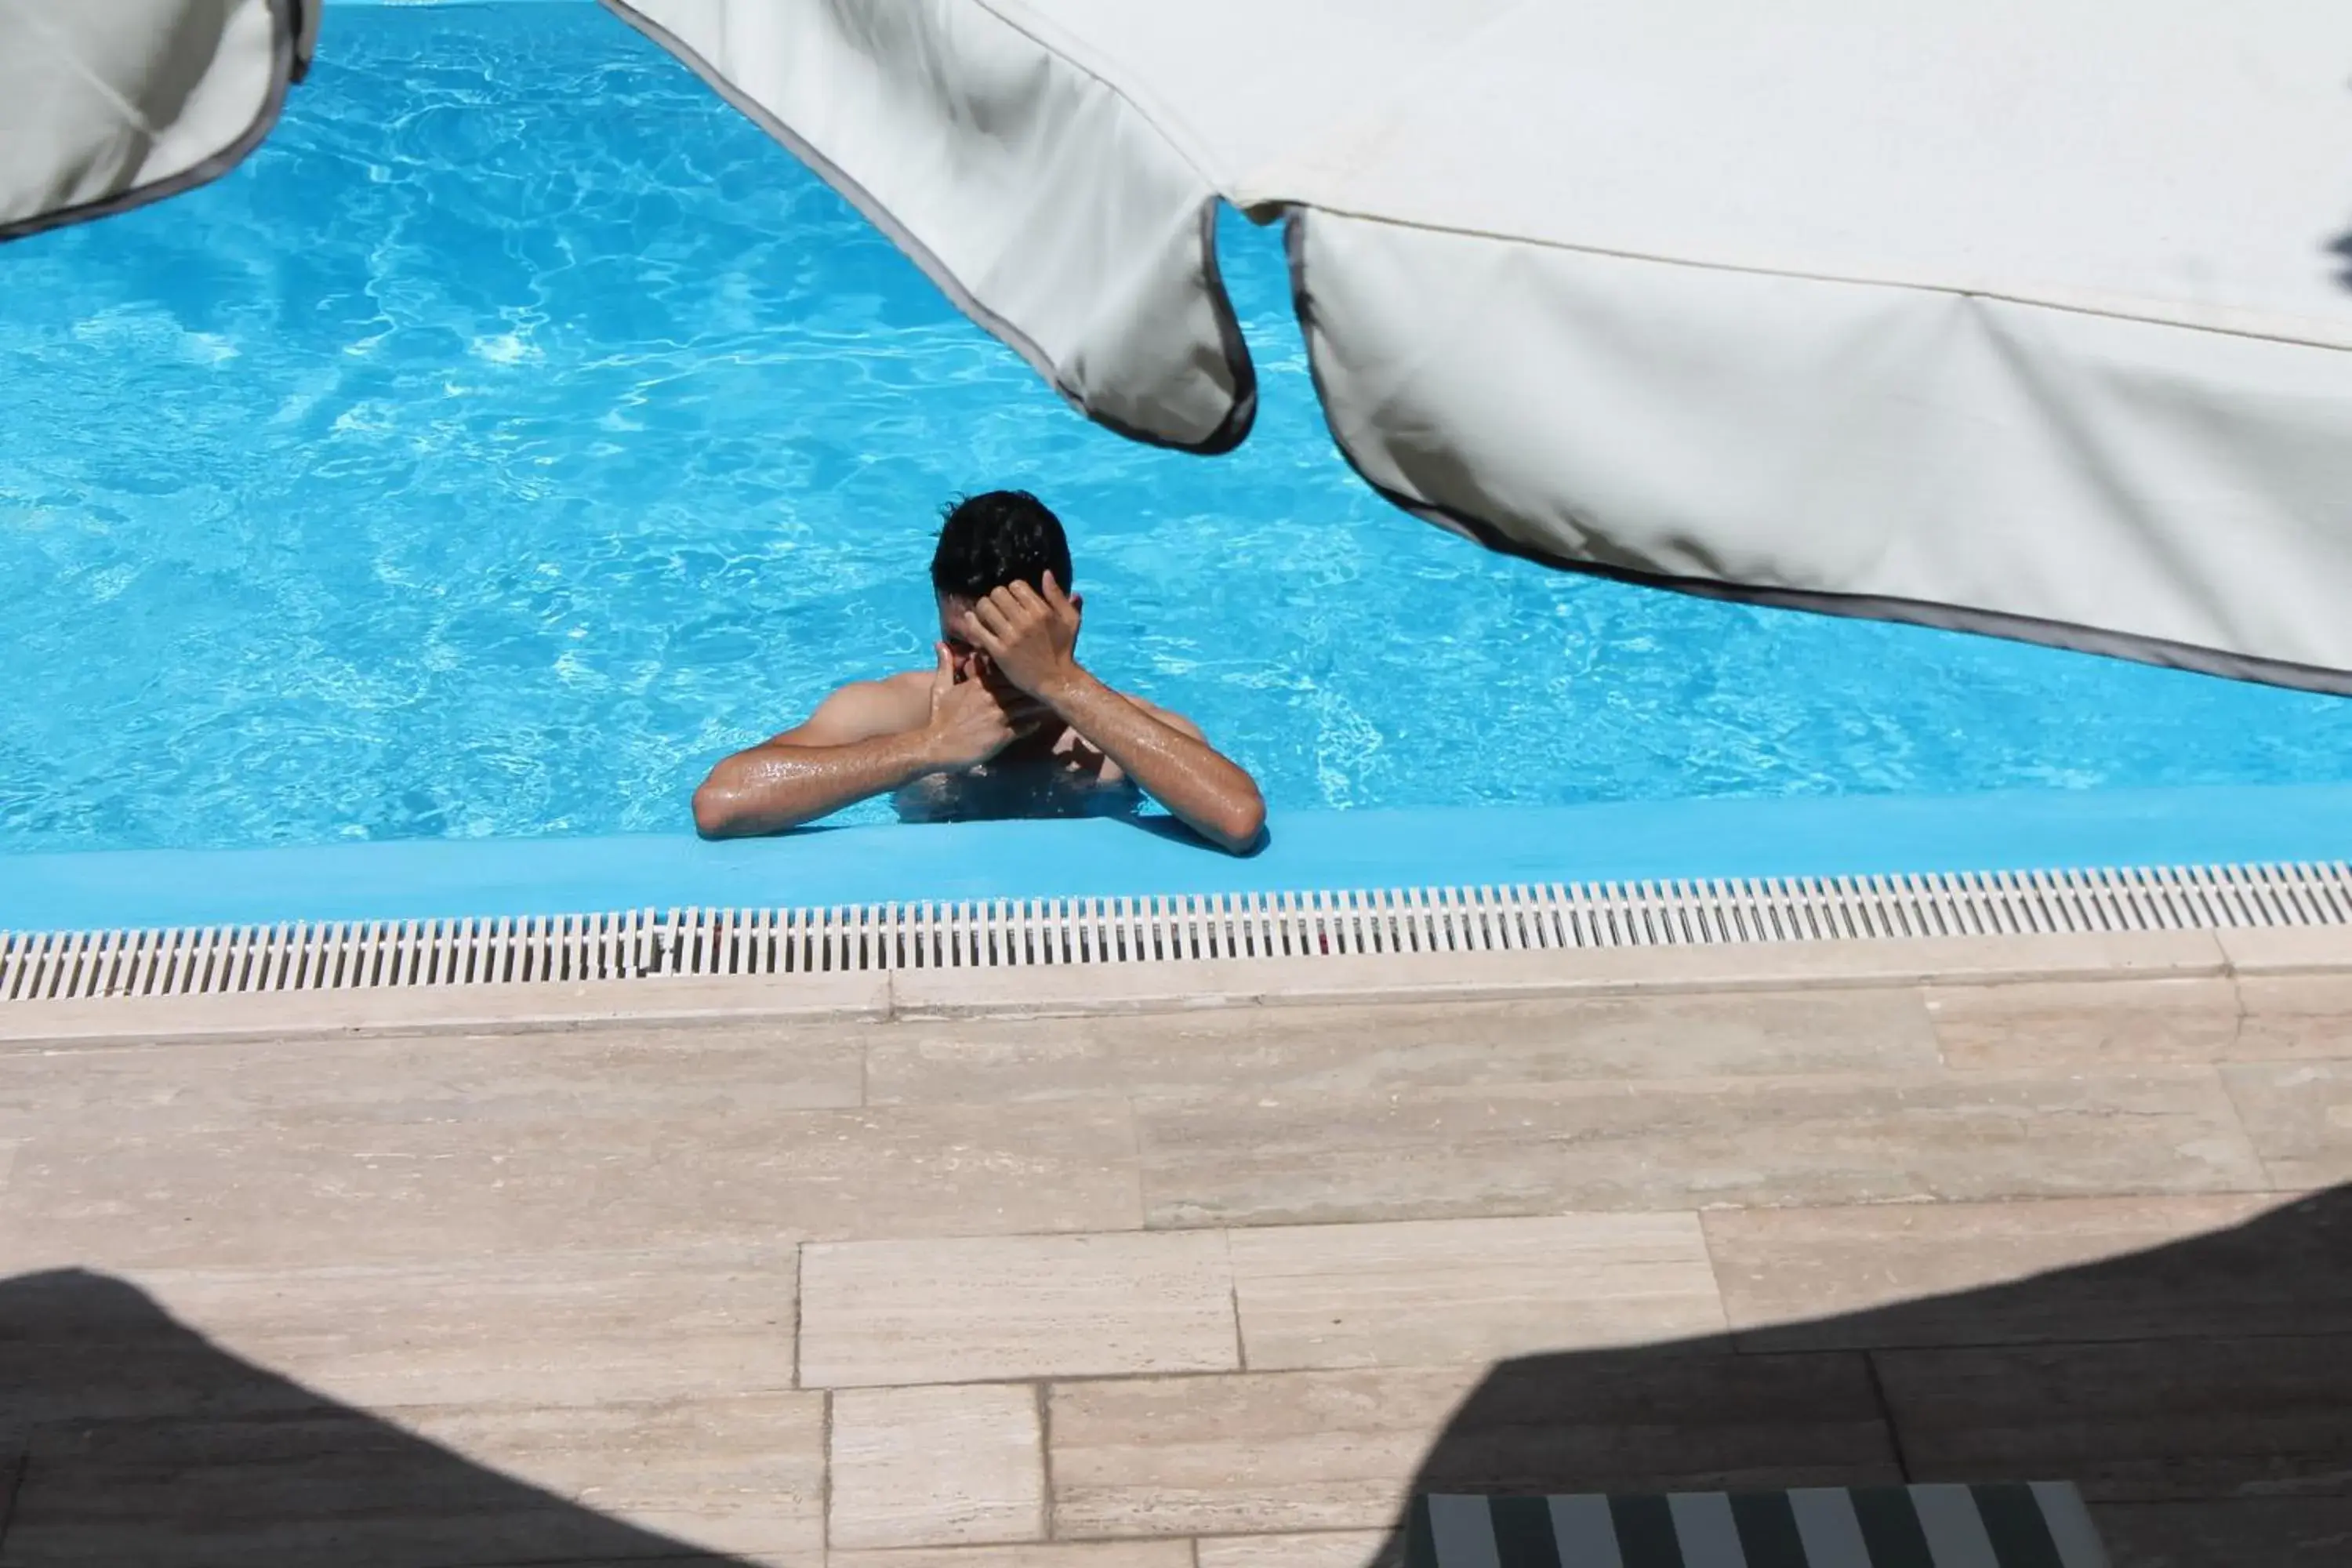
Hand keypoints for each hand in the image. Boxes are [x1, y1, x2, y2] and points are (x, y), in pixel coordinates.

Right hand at [921, 642, 1045, 770]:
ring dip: (1037, 703)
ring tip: (1049, 701)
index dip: (1018, 670)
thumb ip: (945, 665)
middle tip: (1047, 683)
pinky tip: (1038, 722)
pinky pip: (1023, 727)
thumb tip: (940, 643)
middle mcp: (991, 696)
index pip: (1005, 671)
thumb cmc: (938, 718)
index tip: (1029, 668)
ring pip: (1025, 705)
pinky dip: (1032, 724)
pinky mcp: (1002, 734)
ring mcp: (998, 715)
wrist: (936, 746)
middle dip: (1033, 684)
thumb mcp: (940, 688)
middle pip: (1020, 686)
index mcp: (978, 684)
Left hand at [956, 573, 1082, 701]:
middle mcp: (1025, 621)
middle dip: (997, 597)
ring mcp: (1010, 637)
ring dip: (983, 607)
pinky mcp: (999, 652)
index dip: (1013, 589)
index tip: (1014, 599)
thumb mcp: (1070, 620)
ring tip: (987, 614)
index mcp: (1042, 611)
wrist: (1057, 681)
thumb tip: (1046, 573)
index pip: (1016, 585)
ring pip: (985, 607)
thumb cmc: (1065, 649)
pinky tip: (973, 621)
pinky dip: (972, 622)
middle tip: (998, 606)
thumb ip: (1058, 595)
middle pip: (998, 593)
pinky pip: (978, 629)